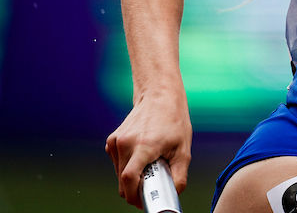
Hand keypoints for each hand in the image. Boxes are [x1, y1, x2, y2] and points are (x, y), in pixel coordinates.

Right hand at [105, 87, 191, 207]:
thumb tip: (173, 195)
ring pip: (119, 174)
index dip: (134, 196)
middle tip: (152, 186)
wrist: (159, 96)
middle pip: (123, 181)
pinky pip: (117, 164)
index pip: (129, 179)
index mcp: (144, 145)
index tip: (144, 201)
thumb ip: (179, 176)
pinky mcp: (112, 141)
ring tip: (150, 166)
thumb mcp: (184, 149)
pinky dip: (128, 167)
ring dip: (132, 178)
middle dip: (135, 190)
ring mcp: (116, 142)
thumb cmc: (174, 121)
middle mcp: (125, 143)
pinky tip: (142, 157)